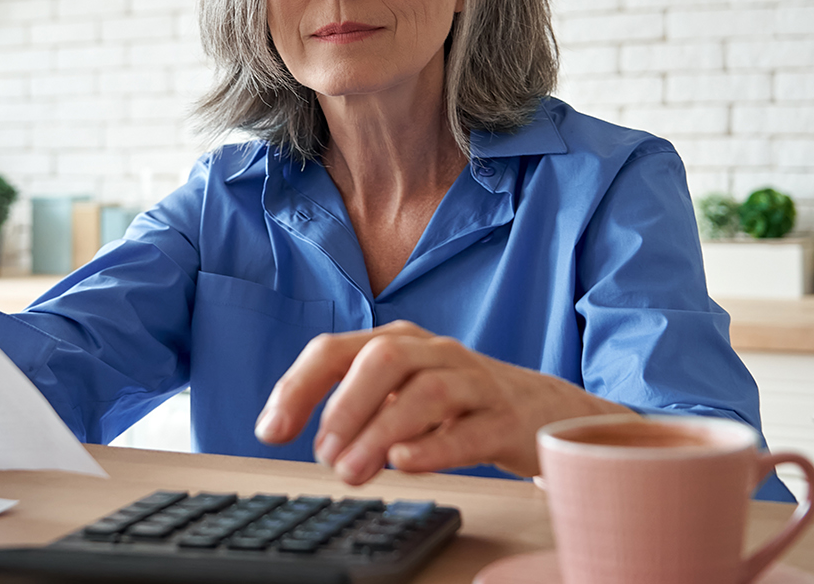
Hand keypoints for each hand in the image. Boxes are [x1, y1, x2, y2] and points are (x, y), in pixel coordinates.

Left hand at [253, 321, 628, 484]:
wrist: (542, 410)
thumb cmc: (457, 403)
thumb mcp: (399, 393)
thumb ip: (352, 406)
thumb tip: (299, 434)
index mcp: (398, 342)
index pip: (335, 350)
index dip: (297, 387)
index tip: (270, 431)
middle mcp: (434, 352)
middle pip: (383, 358)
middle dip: (345, 405)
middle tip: (322, 454)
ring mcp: (474, 382)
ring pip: (427, 392)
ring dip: (381, 431)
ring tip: (353, 471)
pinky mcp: (505, 419)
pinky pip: (471, 429)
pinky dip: (435, 446)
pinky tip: (405, 462)